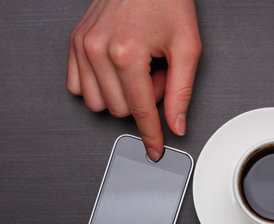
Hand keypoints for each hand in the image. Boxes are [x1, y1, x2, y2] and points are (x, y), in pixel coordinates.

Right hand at [67, 0, 200, 159]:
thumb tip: (176, 124)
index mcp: (127, 52)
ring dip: (122, 94)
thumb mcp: (187, 47)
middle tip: (158, 73)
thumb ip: (182, 91)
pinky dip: (99, 86)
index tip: (155, 149)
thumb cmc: (166, 1)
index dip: (152, 134)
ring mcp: (83, 46)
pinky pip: (78, 86)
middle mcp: (99, 50)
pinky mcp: (75, 43)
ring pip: (98, 103)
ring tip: (140, 69)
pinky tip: (118, 70)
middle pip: (121, 109)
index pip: (140, 111)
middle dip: (145, 98)